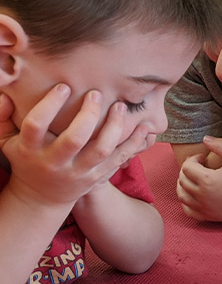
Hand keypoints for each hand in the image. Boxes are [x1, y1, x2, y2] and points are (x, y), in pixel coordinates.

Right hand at [3, 85, 150, 206]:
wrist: (41, 197)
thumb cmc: (24, 158)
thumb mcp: (5, 140)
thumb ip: (1, 117)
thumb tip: (4, 93)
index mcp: (30, 150)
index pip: (36, 125)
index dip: (49, 105)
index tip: (64, 86)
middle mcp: (55, 163)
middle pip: (74, 139)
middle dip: (88, 115)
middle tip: (96, 94)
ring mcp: (78, 172)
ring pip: (101, 150)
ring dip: (114, 127)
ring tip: (120, 106)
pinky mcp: (97, 177)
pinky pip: (119, 160)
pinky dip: (134, 144)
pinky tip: (144, 127)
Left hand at [177, 135, 221, 220]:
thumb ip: (220, 144)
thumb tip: (204, 138)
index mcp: (208, 180)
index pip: (186, 167)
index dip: (192, 159)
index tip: (203, 158)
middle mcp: (203, 196)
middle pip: (182, 180)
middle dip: (187, 170)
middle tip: (199, 166)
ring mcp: (205, 208)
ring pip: (182, 195)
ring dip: (183, 185)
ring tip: (196, 178)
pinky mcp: (208, 216)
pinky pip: (188, 210)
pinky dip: (186, 201)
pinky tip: (196, 194)